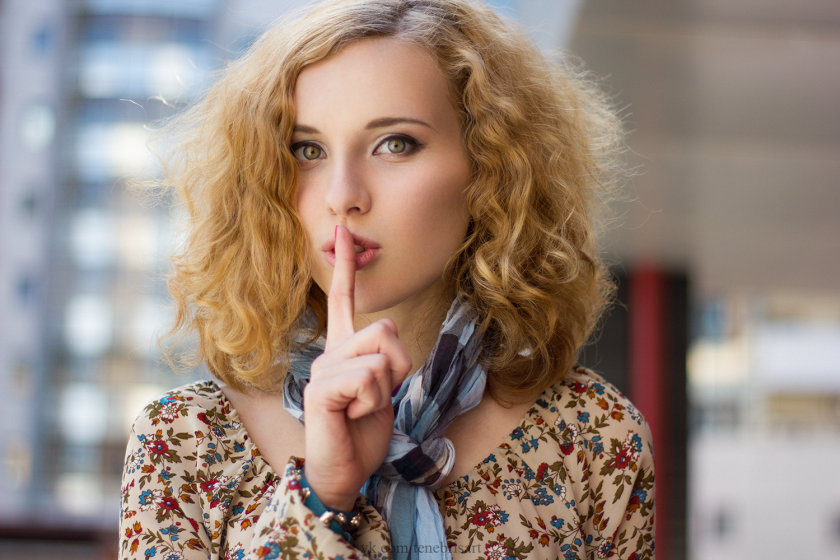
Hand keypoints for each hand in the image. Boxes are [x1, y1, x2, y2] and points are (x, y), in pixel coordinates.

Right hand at [303, 226, 411, 511]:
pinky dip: (371, 403)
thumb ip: (385, 360)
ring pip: (380, 357)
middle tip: (376, 396)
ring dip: (384, 391)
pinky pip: (366, 379)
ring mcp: (323, 370)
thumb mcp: (383, 390)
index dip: (346, 267)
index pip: (345, 301)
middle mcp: (331, 352)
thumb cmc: (362, 432)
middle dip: (397, 367)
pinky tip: (350, 415)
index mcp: (345, 350)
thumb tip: (389, 334)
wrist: (344, 473)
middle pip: (386, 330)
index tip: (343, 233)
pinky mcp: (320, 390)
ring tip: (361, 409)